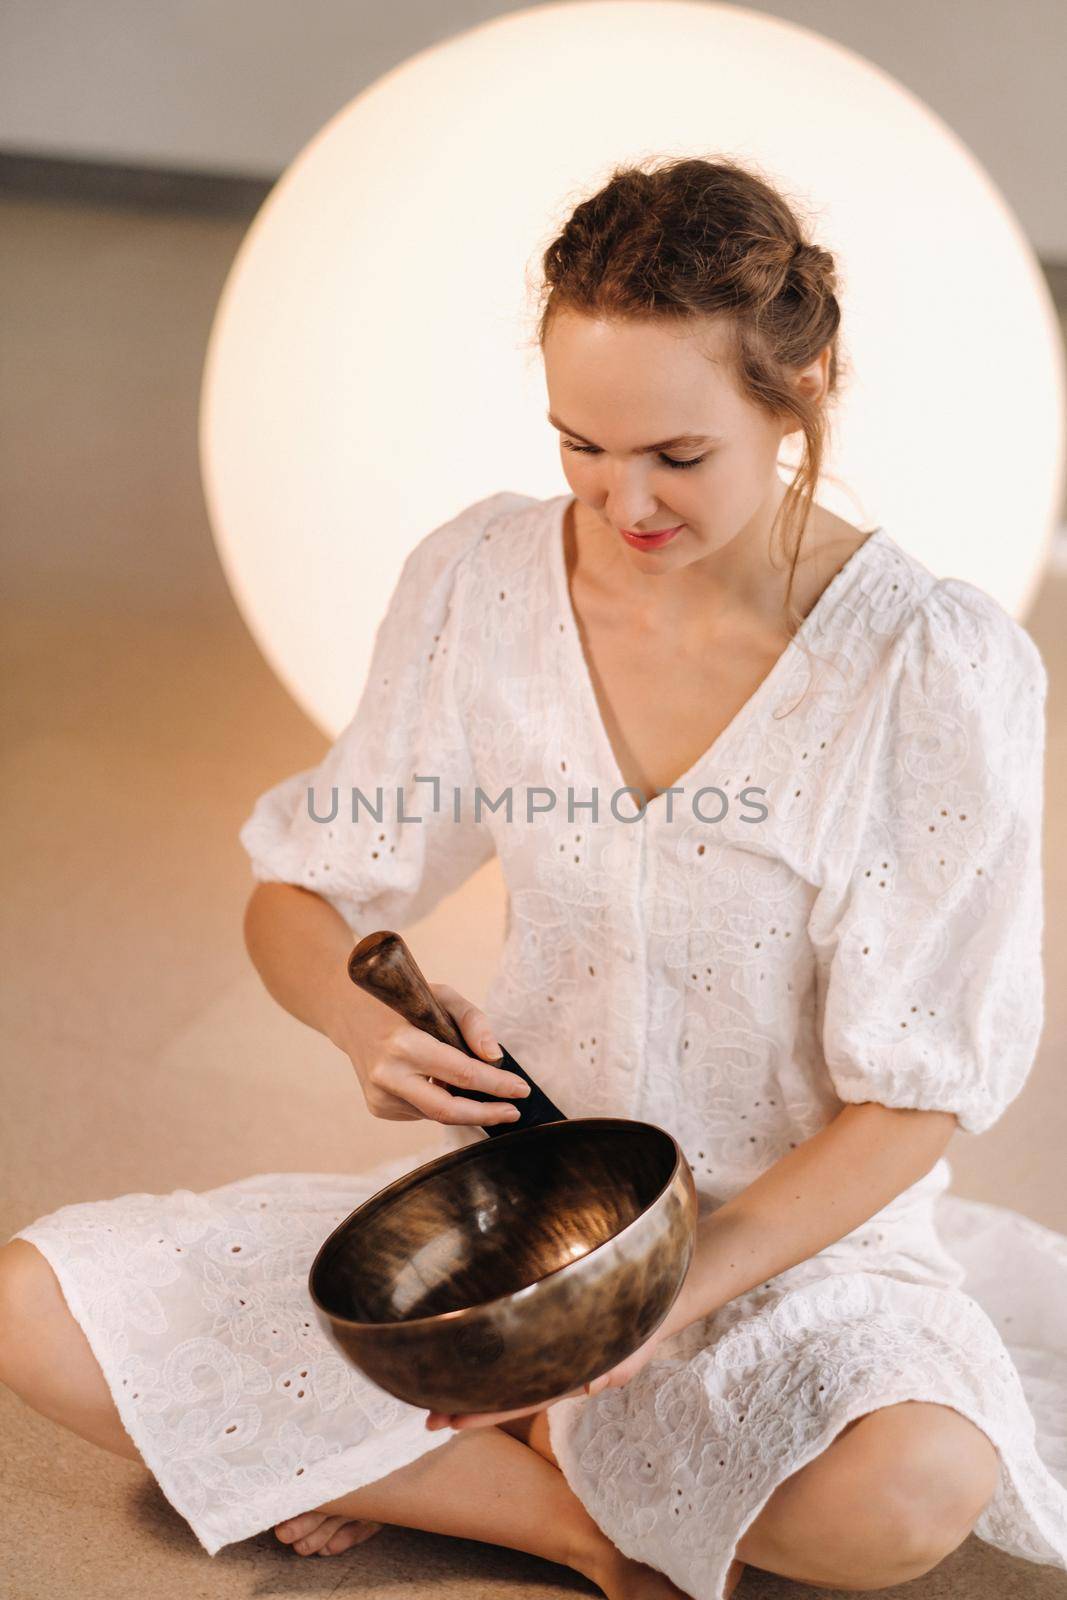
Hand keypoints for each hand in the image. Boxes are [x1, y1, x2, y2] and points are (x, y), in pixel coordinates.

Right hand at [345, 980, 529, 1128]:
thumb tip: (495, 1058)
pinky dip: (437, 1099)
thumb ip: (473, 1023)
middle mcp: (389, 1075)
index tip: (522, 1090)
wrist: (349, 1013)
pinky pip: (422, 1112)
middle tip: (513, 1113)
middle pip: (448, 1111)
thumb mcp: (441, 995)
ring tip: (465, 1080)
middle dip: (486, 1114)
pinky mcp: (378, 1108)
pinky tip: (432, 1079)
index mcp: (404, 1044)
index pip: (462, 1074)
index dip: (497, 1086)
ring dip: (461, 1102)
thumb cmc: (404, 1002)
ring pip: (436, 1113)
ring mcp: (380, 1096)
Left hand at [424, 1316, 676, 1432]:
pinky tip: (468, 1357)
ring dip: (474, 1386)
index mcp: (571, 1375)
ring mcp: (552, 1353)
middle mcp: (555, 1368)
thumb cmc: (642, 1320)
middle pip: (506, 1392)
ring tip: (434, 1396)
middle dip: (469, 1408)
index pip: (521, 1398)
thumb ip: (616, 1365)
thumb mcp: (634, 1346)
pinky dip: (493, 1358)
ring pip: (508, 1375)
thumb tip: (593, 1386)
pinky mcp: (549, 1329)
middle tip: (429, 1420)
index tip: (451, 1425)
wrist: (654, 1295)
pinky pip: (517, 1350)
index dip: (487, 1412)